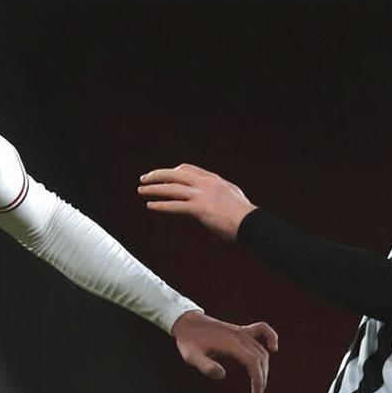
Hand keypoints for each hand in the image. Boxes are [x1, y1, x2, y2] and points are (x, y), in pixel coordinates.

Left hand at [138, 163, 256, 240]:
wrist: (250, 223)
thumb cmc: (244, 215)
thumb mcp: (231, 196)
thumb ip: (220, 192)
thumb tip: (215, 196)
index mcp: (213, 179)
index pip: (187, 169)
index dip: (172, 172)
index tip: (163, 176)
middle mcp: (205, 183)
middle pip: (175, 174)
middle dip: (157, 175)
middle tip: (144, 178)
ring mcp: (202, 195)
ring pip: (172, 188)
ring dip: (154, 189)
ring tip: (141, 191)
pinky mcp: (199, 209)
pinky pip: (175, 205)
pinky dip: (161, 205)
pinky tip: (151, 206)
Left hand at [171, 310, 278, 392]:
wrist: (187, 323)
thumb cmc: (188, 342)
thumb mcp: (191, 356)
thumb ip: (206, 366)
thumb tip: (222, 375)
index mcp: (229, 343)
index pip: (252, 361)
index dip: (258, 379)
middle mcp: (239, 335)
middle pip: (260, 357)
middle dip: (262, 377)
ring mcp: (241, 331)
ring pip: (261, 349)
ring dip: (264, 367)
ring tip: (259, 383)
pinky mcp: (240, 330)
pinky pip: (261, 330)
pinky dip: (270, 337)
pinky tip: (273, 348)